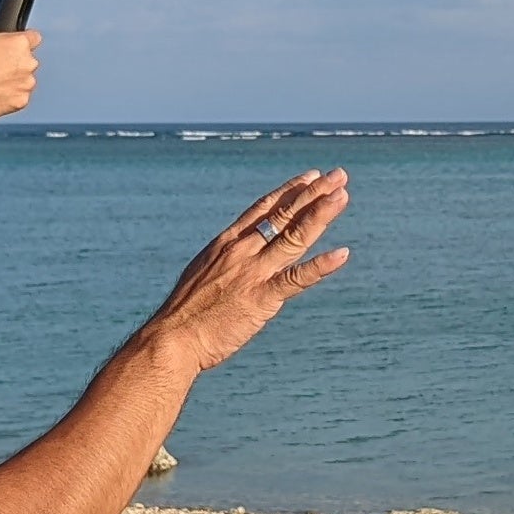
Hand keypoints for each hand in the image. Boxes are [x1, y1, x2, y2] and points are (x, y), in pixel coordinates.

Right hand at [0, 29, 40, 121]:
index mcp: (19, 43)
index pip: (34, 38)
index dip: (22, 41)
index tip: (14, 47)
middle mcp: (28, 63)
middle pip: (27, 61)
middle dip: (14, 64)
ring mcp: (25, 84)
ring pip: (24, 81)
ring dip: (13, 82)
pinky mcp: (20, 102)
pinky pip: (18, 98)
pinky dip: (9, 97)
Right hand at [142, 170, 351, 373]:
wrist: (171, 338)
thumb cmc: (184, 313)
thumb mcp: (202, 274)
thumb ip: (224, 263)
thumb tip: (236, 260)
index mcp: (227, 243)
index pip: (264, 209)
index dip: (290, 190)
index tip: (311, 177)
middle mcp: (242, 251)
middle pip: (284, 215)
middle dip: (314, 193)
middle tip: (339, 175)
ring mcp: (252, 272)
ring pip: (294, 237)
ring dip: (321, 214)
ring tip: (342, 196)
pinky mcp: (262, 298)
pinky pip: (296, 278)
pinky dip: (320, 266)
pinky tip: (342, 254)